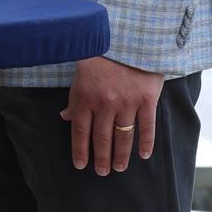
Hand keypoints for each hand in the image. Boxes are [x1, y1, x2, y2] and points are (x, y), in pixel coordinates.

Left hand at [60, 56, 162, 174]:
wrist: (128, 40)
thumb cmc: (100, 59)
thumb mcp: (81, 77)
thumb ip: (74, 99)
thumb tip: (64, 118)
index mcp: (85, 98)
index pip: (80, 131)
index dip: (80, 151)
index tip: (81, 166)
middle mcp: (105, 103)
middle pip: (102, 138)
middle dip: (101, 158)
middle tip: (102, 172)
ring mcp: (127, 102)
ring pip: (123, 136)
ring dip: (121, 155)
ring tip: (119, 168)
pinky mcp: (146, 99)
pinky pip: (146, 127)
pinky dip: (145, 143)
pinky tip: (143, 155)